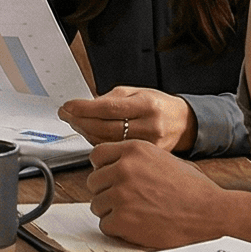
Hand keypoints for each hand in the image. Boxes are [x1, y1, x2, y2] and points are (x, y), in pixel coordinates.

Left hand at [56, 86, 194, 152]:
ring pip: (107, 142)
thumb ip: (111, 99)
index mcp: (147, 105)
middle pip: (104, 127)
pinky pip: (115, 152)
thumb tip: (84, 107)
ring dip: (85, 132)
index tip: (68, 106)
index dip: (83, 108)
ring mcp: (149, 145)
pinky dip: (98, 143)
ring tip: (75, 122)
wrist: (184, 124)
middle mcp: (149, 126)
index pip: (108, 108)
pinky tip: (90, 134)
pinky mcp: (145, 158)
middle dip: (80, 120)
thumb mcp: (138, 93)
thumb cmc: (159, 106)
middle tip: (66, 114)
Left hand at [85, 139, 233, 249]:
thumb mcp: (164, 158)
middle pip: (93, 182)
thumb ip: (136, 159)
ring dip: (112, 212)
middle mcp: (124, 168)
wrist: (211, 212)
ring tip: (135, 214)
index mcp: (134, 150)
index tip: (110, 178)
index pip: (97, 156)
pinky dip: (118, 229)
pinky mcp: (122, 219)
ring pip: (97, 205)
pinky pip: (105, 225)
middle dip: (107, 192)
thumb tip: (115, 164)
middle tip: (127, 201)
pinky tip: (137, 226)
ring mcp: (121, 194)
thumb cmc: (194, 189)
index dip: (103, 169)